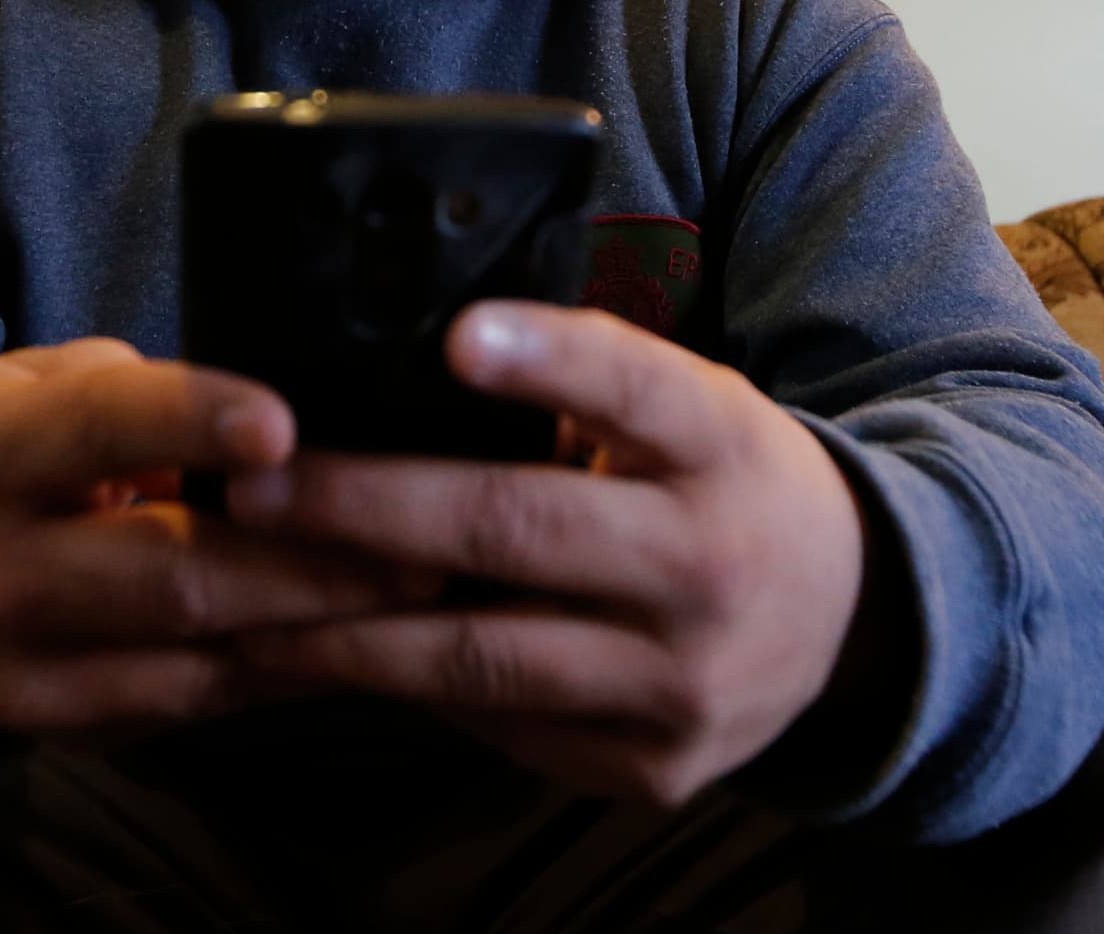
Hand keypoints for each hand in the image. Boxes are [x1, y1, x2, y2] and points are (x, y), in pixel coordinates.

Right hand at [0, 337, 432, 736]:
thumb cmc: (26, 449)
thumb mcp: (56, 385)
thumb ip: (154, 396)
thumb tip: (306, 413)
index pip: (96, 427)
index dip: (192, 422)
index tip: (286, 423)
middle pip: (170, 576)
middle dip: (311, 563)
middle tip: (423, 541)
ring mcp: (13, 671)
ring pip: (196, 659)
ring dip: (320, 631)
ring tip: (422, 594)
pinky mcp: (55, 732)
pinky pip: (195, 707)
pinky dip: (285, 675)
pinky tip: (358, 643)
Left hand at [220, 303, 868, 806]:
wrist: (853, 618)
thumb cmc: (722, 481)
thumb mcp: (691, 404)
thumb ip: (585, 380)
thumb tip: (414, 350)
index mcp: (721, 445)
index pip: (639, 388)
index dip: (551, 362)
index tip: (459, 336)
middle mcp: (709, 565)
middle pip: (523, 531)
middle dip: (370, 509)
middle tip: (258, 487)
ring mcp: (683, 681)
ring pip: (488, 658)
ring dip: (352, 630)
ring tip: (250, 601)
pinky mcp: (653, 767)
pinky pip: (504, 729)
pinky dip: (414, 692)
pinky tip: (335, 662)